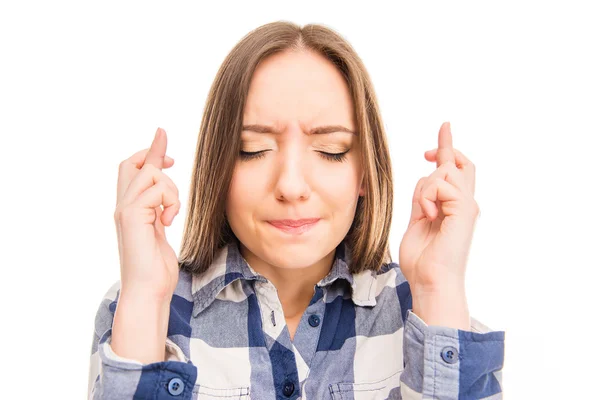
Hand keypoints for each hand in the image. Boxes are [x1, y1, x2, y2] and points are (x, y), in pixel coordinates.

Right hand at [114, 127, 180, 300]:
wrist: (148, 291)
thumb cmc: (156, 268)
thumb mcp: (158, 231)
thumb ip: (157, 211)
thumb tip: (165, 197)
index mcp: (129, 210)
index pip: (131, 171)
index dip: (148, 155)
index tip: (169, 155)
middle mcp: (122, 207)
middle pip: (131, 164)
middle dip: (154, 153)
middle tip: (173, 160)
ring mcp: (125, 210)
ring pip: (150, 173)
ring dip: (171, 188)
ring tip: (172, 214)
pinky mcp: (132, 216)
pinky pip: (157, 190)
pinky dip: (171, 201)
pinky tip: (169, 221)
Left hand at [399, 122, 478, 295]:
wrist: (430, 281)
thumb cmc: (423, 259)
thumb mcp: (418, 220)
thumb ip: (424, 198)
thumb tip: (426, 175)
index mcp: (454, 207)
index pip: (456, 170)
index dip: (448, 149)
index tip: (441, 134)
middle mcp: (465, 204)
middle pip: (459, 163)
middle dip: (444, 148)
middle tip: (430, 148)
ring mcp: (466, 206)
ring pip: (444, 171)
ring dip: (425, 187)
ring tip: (424, 212)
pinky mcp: (464, 209)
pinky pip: (441, 183)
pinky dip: (427, 196)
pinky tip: (428, 214)